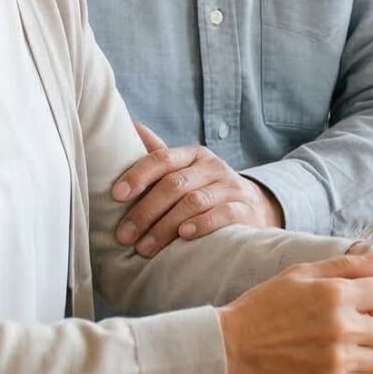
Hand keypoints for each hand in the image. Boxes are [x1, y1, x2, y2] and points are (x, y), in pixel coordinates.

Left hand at [112, 122, 283, 256]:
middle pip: (174, 184)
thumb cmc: (207, 190)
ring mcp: (230, 187)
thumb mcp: (185, 171)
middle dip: (145, 211)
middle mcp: (212, 166)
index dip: (138, 175)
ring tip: (145, 247)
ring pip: (194, 201)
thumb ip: (159, 155)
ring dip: (165, 226)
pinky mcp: (244, 208)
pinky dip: (201, 224)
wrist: (256, 207)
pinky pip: (222, 214)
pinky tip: (183, 236)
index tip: (116, 195)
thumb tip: (130, 126)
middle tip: (124, 235)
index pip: (162, 158)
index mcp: (193, 155)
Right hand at [216, 250, 372, 373]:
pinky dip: (350, 369)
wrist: (231, 348)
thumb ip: (347, 264)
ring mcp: (337, 361)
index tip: (371, 298)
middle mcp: (342, 329)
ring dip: (366, 348)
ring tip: (340, 341)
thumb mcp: (301, 274)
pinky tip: (327, 358)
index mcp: (336, 295)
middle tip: (359, 321)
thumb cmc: (264, 306)